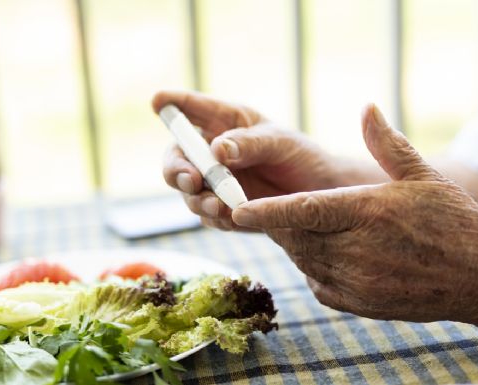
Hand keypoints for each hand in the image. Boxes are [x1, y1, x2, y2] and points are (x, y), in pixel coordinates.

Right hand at [154, 91, 340, 230]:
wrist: (320, 196)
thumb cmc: (300, 156)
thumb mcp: (279, 142)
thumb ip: (248, 144)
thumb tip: (217, 150)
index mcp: (225, 122)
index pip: (192, 109)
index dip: (172, 103)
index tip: (158, 100)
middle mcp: (212, 151)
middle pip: (176, 158)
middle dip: (177, 169)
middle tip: (192, 179)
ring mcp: (214, 182)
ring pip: (188, 191)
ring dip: (196, 198)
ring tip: (217, 205)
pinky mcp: (221, 209)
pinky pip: (208, 215)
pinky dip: (215, 216)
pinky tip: (230, 217)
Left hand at [232, 104, 477, 335]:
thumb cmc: (455, 222)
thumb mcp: (424, 176)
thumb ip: (387, 145)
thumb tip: (366, 108)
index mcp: (367, 213)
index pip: (304, 210)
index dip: (267, 210)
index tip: (235, 208)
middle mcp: (357, 251)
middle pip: (295, 235)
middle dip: (275, 221)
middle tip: (262, 204)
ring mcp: (356, 282)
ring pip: (303, 259)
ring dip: (293, 242)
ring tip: (298, 225)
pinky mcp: (358, 304)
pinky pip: (317, 283)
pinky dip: (312, 266)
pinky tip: (325, 252)